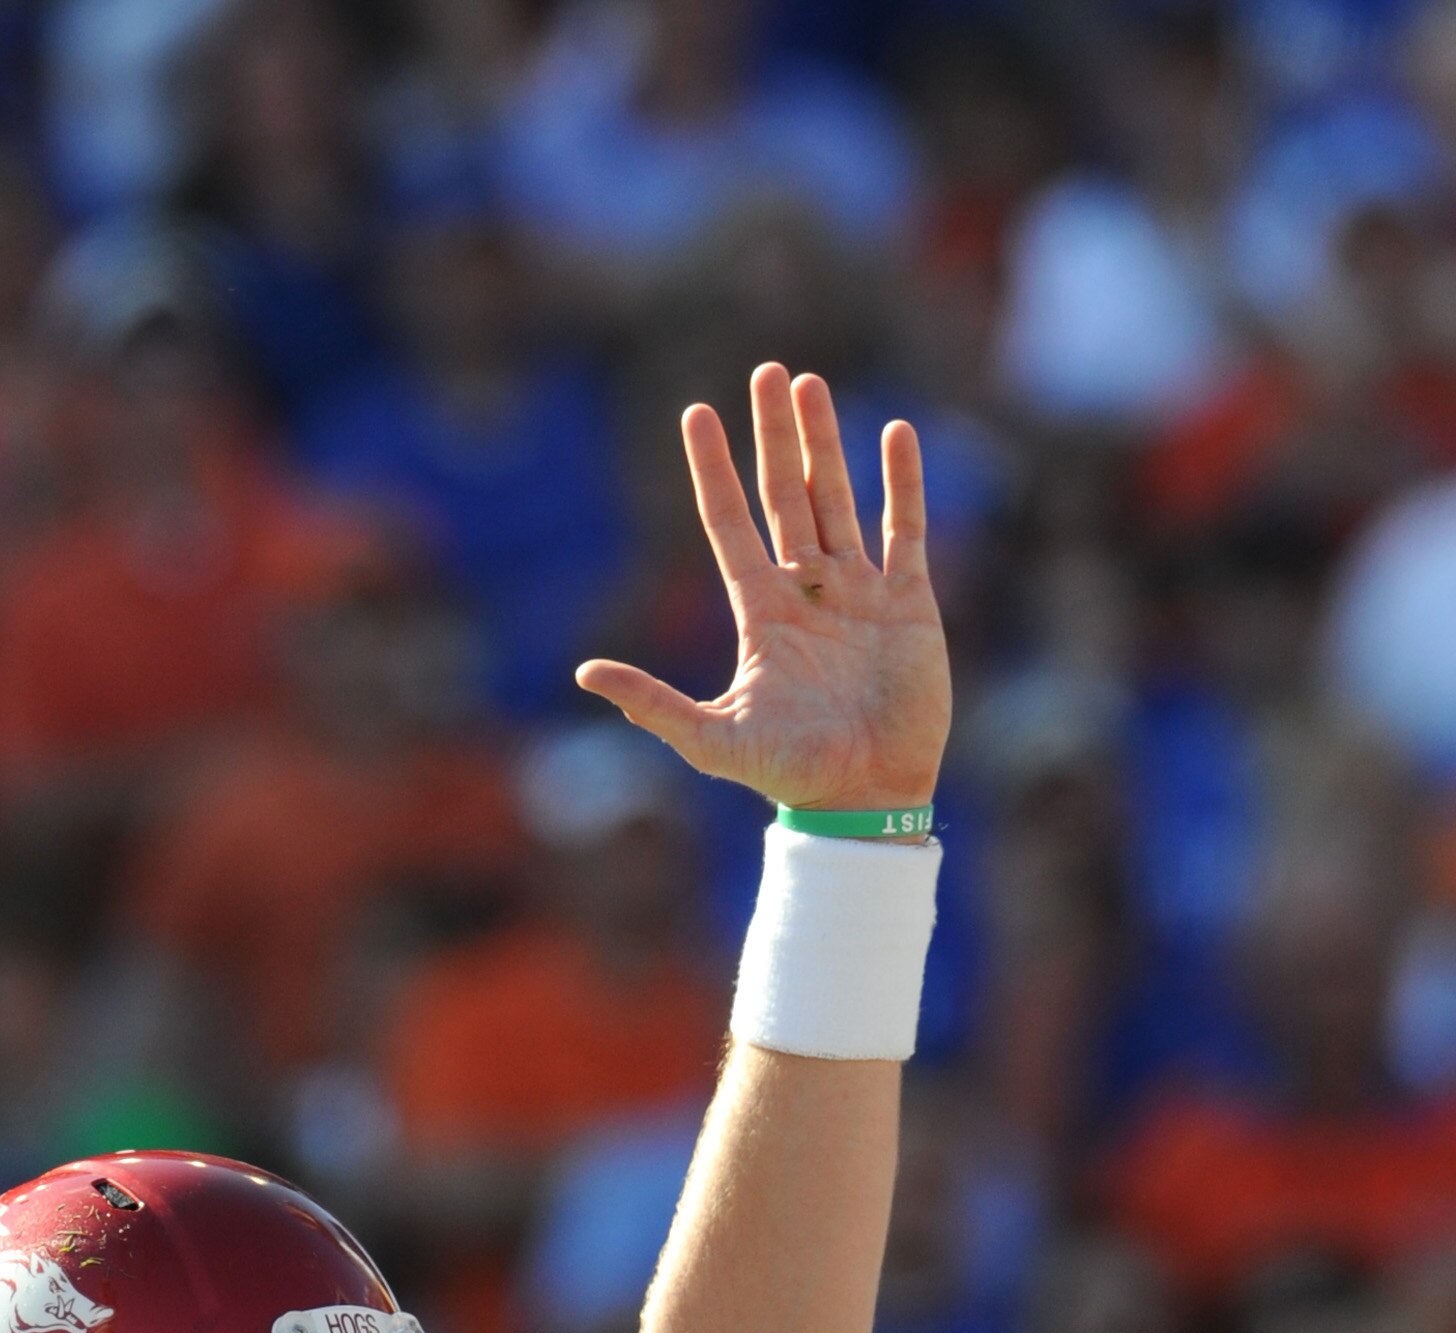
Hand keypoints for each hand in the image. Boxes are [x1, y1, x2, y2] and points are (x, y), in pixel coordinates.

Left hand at [578, 364, 948, 813]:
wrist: (864, 798)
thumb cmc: (789, 774)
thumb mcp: (711, 739)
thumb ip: (652, 702)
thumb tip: (585, 672)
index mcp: (760, 614)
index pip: (729, 524)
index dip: (713, 470)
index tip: (695, 414)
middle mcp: (806, 593)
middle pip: (785, 496)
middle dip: (776, 435)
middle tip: (768, 372)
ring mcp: (857, 593)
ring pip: (838, 499)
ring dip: (826, 443)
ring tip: (811, 384)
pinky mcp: (909, 603)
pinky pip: (905, 530)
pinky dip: (903, 483)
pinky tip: (895, 433)